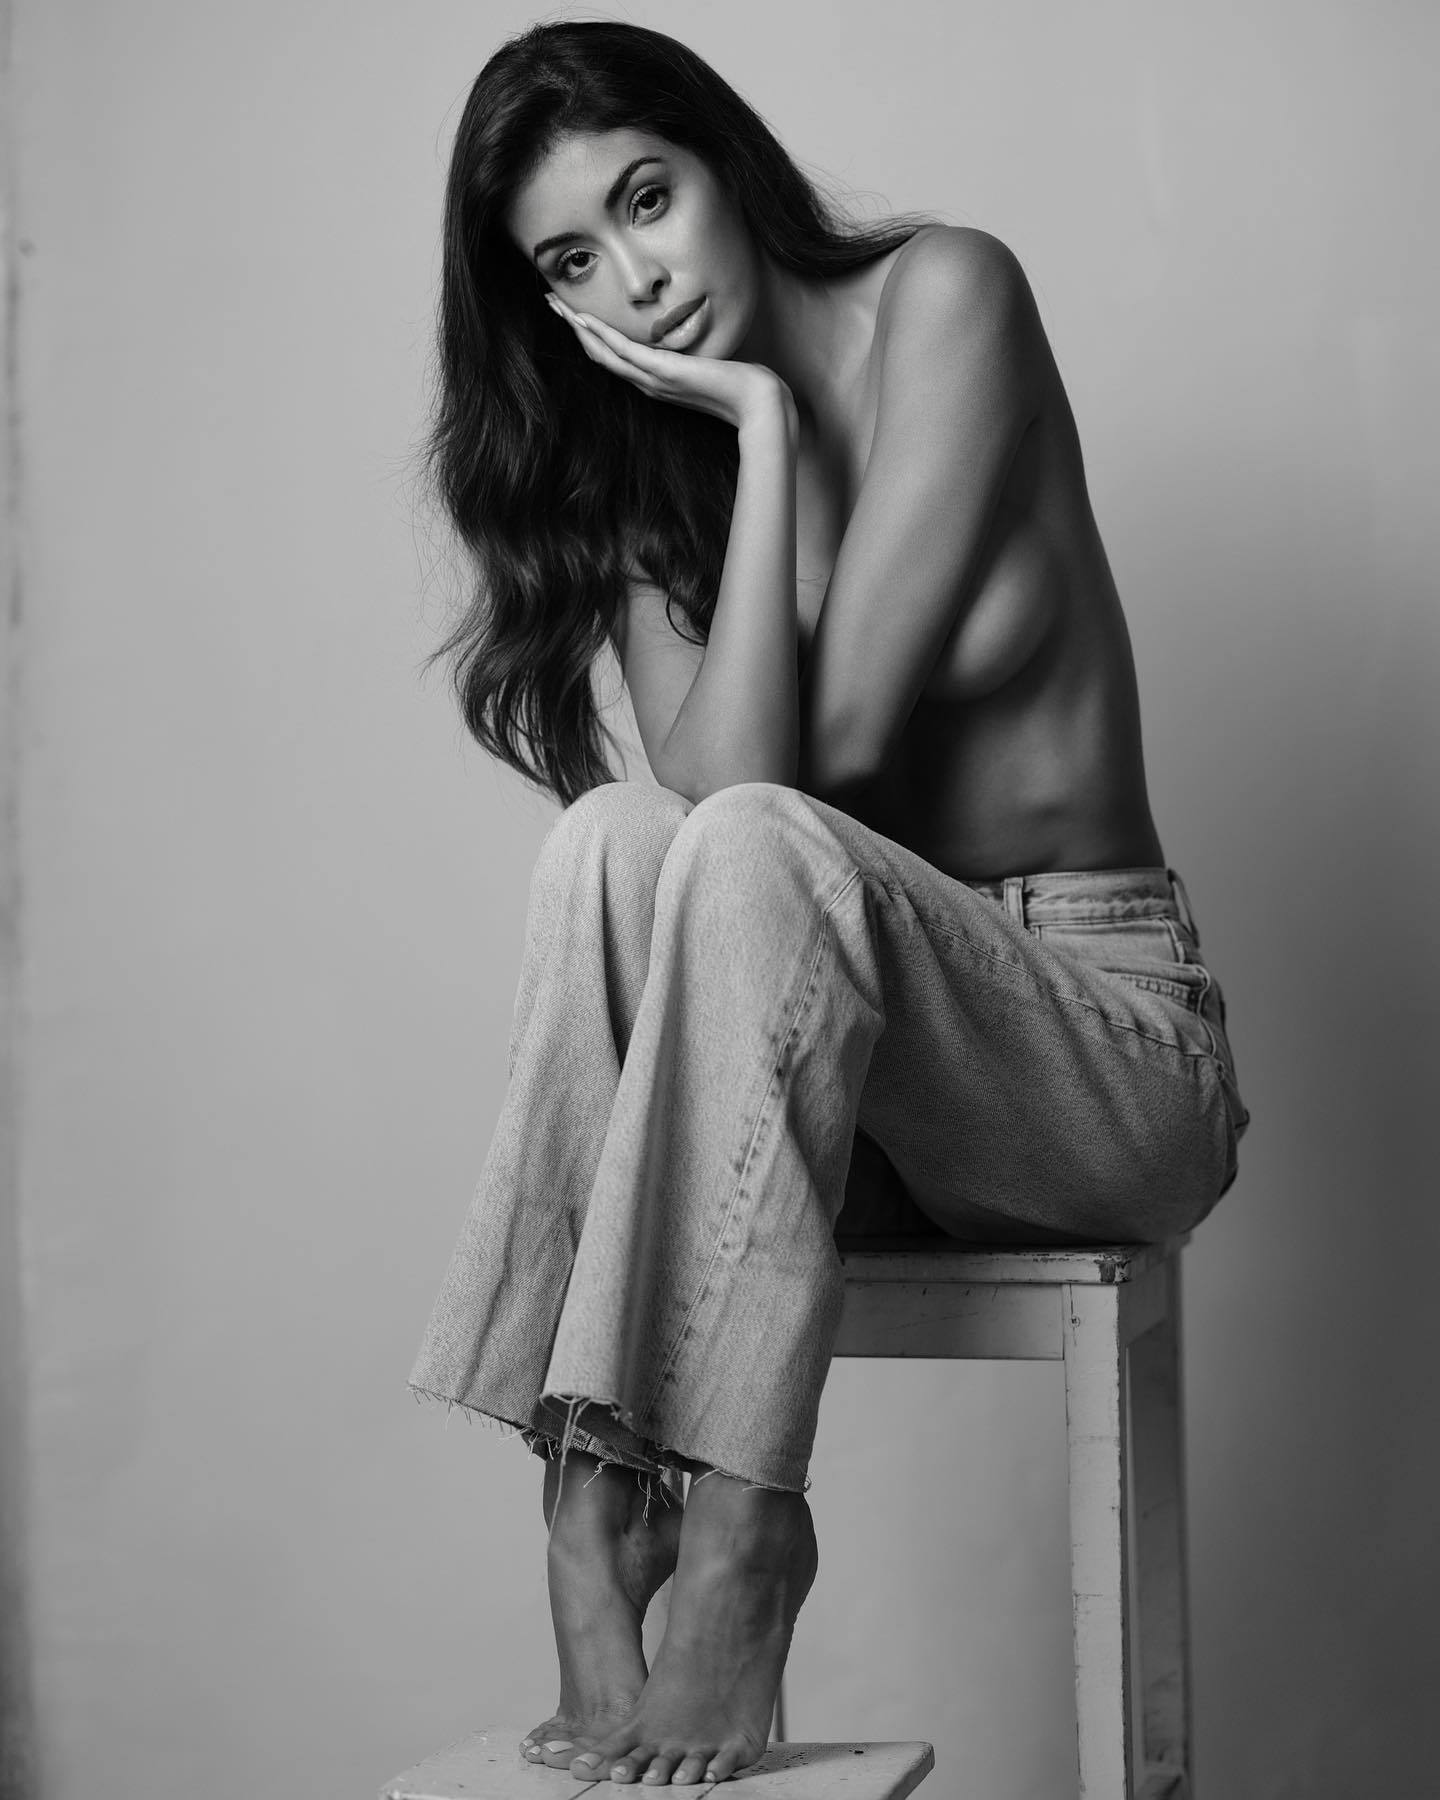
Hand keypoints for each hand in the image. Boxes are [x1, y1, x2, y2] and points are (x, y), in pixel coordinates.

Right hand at [546, 293, 796, 439]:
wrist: (757, 403)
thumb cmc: (740, 385)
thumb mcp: (710, 365)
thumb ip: (695, 356)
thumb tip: (696, 341)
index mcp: (655, 381)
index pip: (614, 356)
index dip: (590, 334)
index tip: (574, 312)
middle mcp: (648, 383)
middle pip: (599, 353)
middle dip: (573, 327)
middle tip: (551, 303)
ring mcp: (653, 379)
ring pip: (603, 352)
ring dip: (577, 327)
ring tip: (556, 305)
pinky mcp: (664, 372)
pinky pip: (623, 352)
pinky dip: (601, 335)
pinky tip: (583, 319)